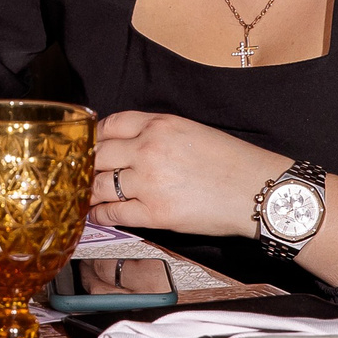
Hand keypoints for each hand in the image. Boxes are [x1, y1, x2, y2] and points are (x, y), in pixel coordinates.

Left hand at [86, 110, 276, 239]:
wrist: (259, 191)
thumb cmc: (232, 163)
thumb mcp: (192, 131)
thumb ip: (157, 134)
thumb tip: (129, 146)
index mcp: (159, 124)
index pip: (110, 124)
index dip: (95, 137)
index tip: (89, 145)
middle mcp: (148, 148)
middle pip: (98, 153)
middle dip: (86, 164)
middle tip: (78, 173)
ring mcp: (148, 181)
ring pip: (99, 184)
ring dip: (89, 191)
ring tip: (82, 194)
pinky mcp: (154, 213)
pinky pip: (112, 213)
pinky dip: (99, 214)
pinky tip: (96, 213)